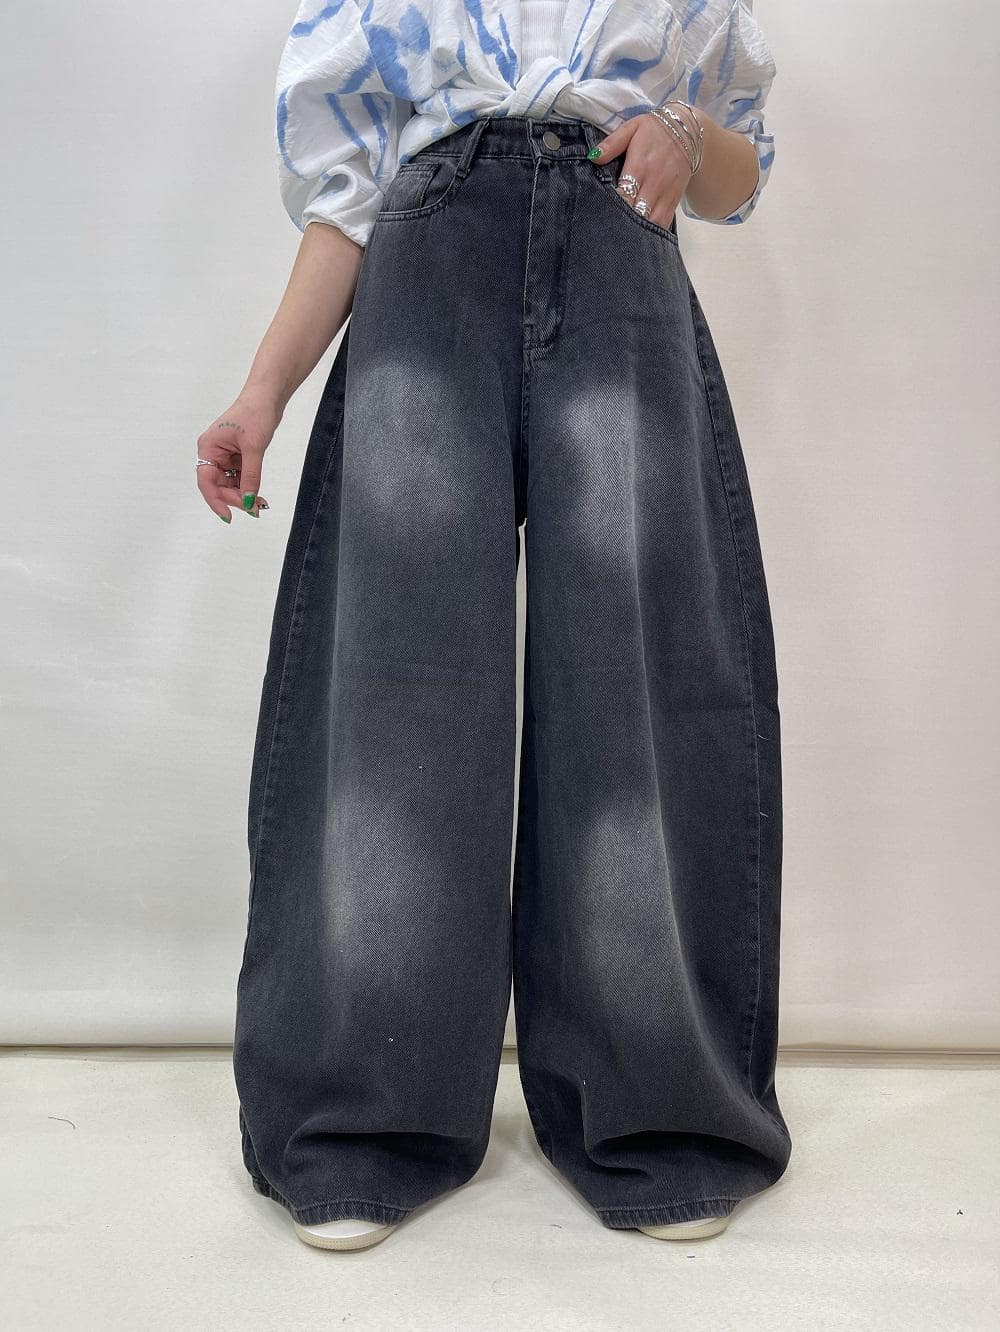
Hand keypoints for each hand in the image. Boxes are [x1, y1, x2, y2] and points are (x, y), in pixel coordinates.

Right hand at [196, 392, 280, 522]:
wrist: (267, 398)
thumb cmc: (255, 414)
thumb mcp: (254, 448)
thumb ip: (250, 476)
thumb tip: (249, 501)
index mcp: (208, 448)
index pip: (206, 481)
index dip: (216, 501)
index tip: (228, 516)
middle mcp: (212, 453)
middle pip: (217, 485)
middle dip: (235, 498)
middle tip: (254, 509)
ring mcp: (224, 455)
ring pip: (229, 484)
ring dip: (242, 495)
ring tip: (260, 503)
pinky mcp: (236, 456)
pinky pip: (238, 477)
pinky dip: (247, 486)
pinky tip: (258, 494)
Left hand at [589, 110, 693, 230]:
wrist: (688, 130)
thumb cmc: (654, 130)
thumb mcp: (632, 128)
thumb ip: (612, 143)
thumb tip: (593, 157)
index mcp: (640, 165)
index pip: (623, 194)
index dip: (611, 207)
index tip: (598, 212)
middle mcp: (654, 183)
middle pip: (636, 213)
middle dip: (622, 223)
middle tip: (606, 229)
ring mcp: (666, 194)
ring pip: (651, 222)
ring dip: (637, 231)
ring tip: (621, 236)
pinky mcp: (674, 201)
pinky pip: (663, 223)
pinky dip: (651, 232)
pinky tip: (639, 236)